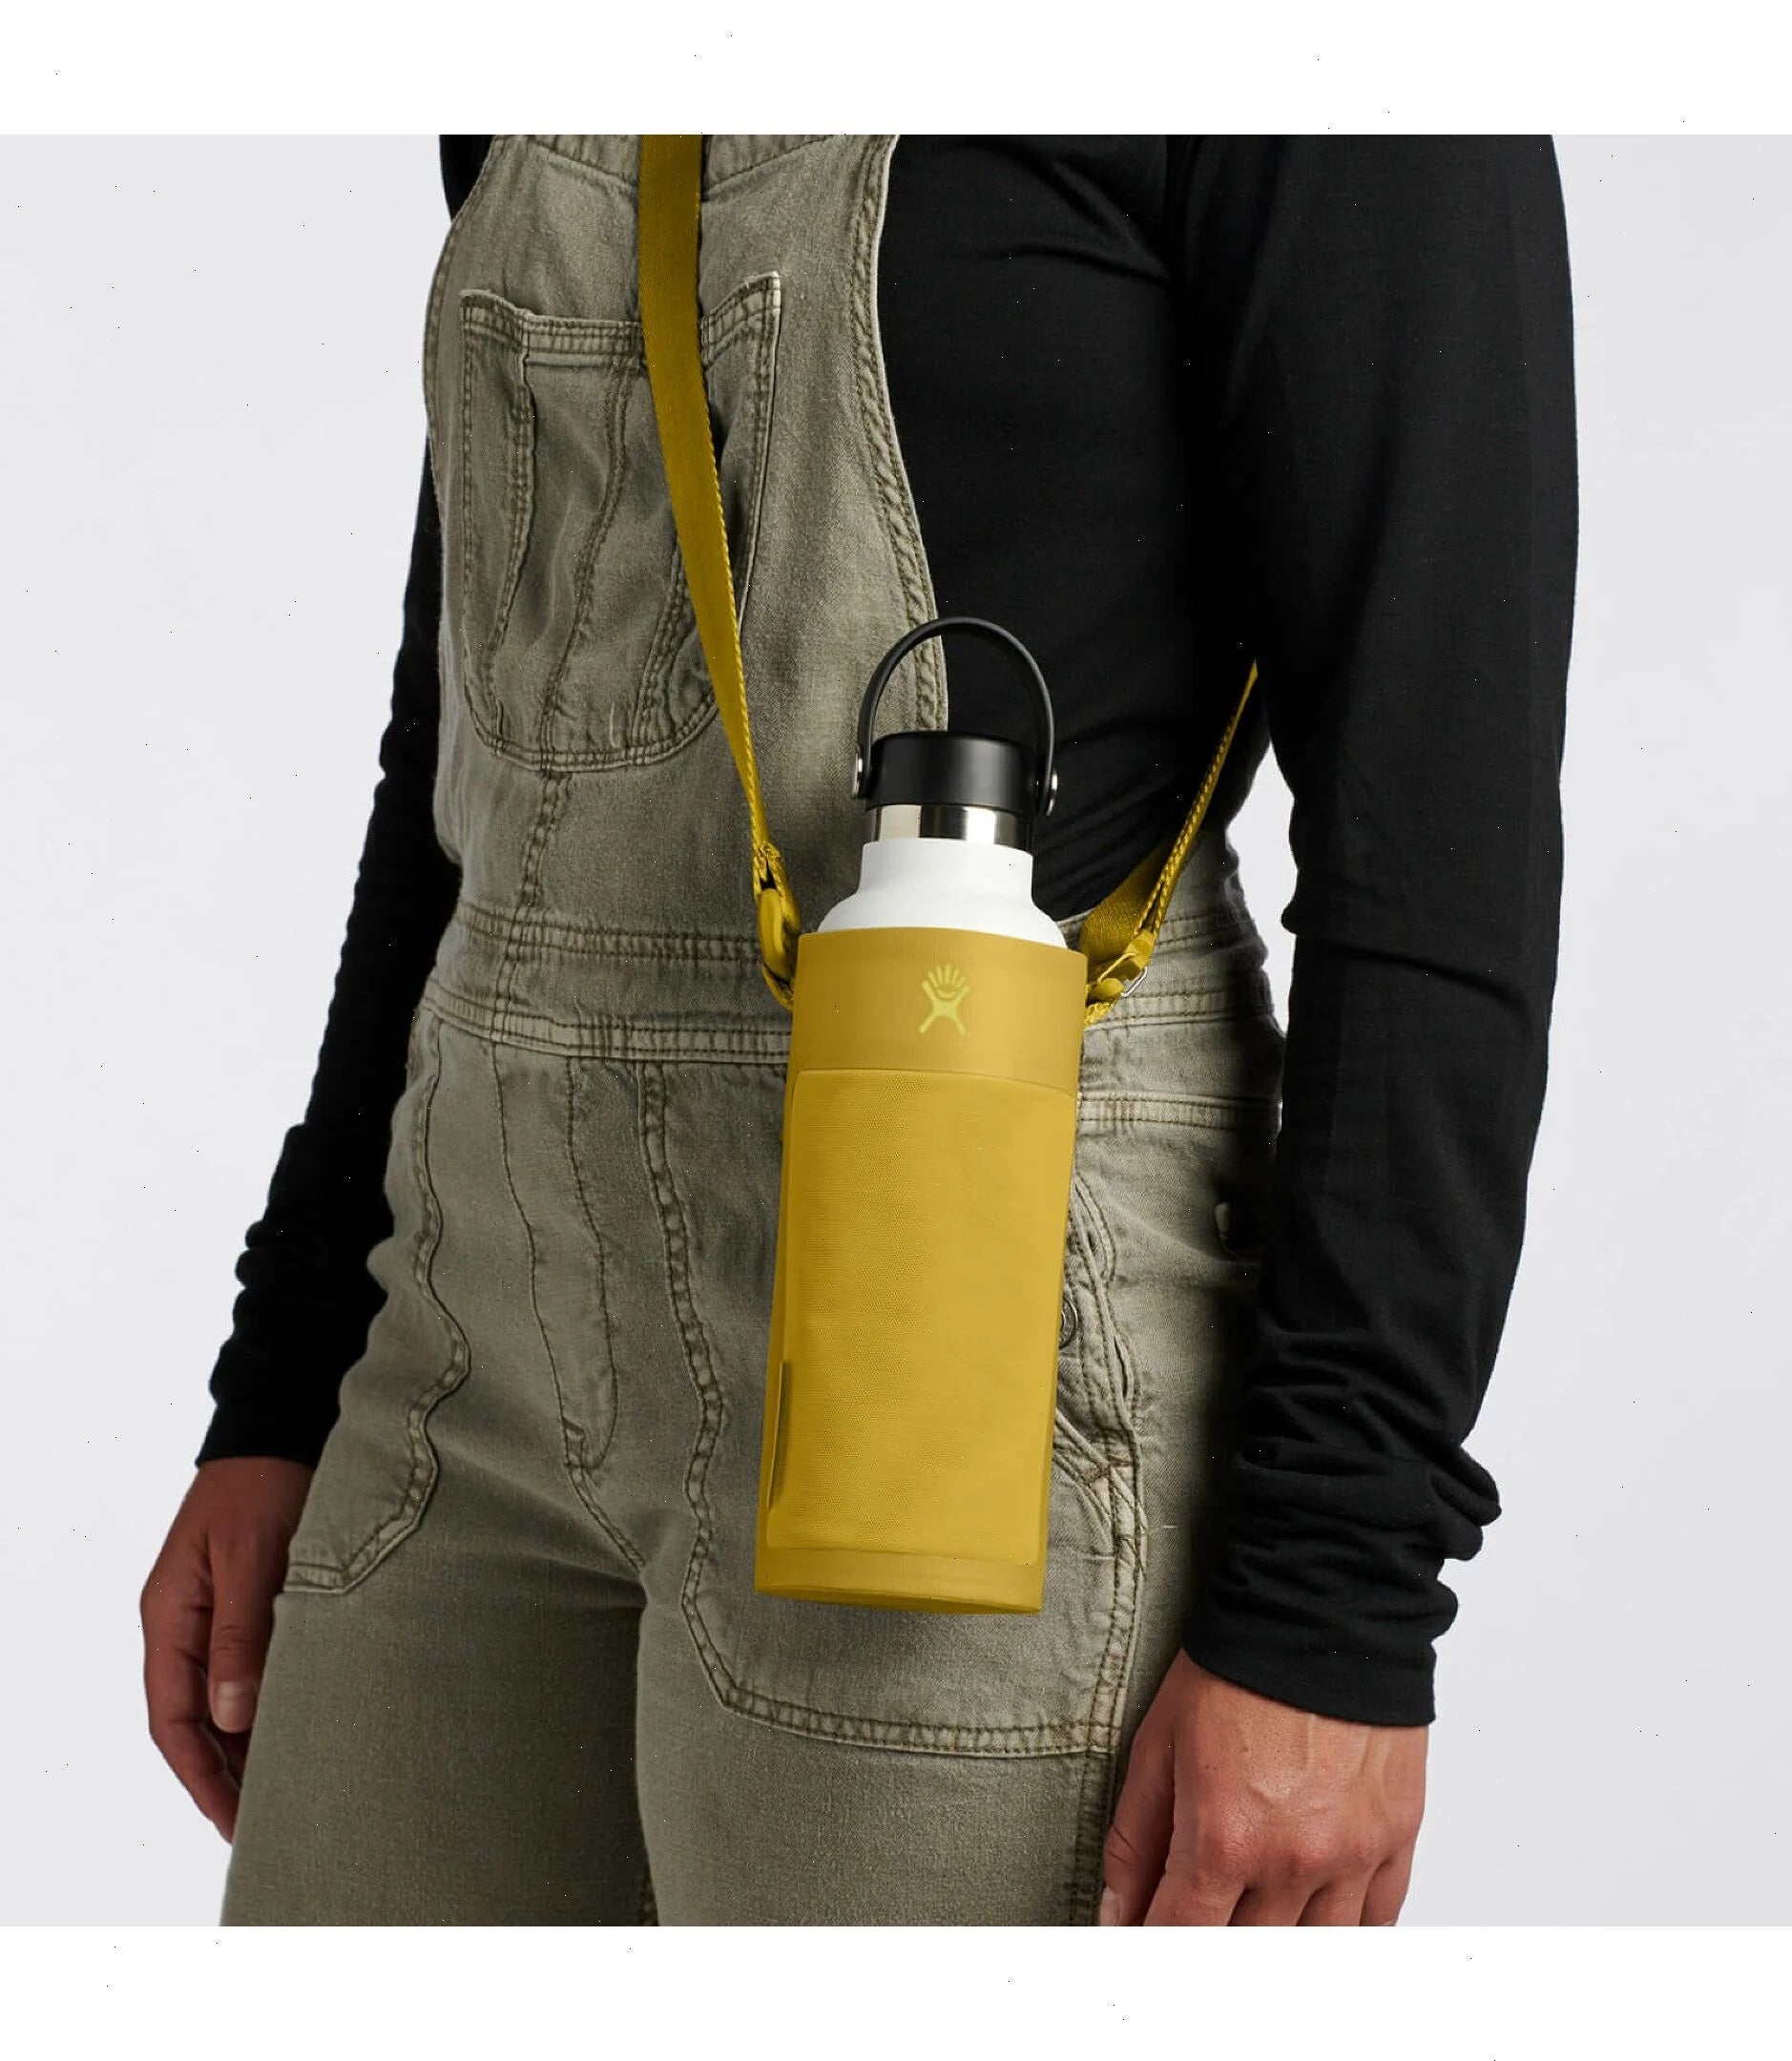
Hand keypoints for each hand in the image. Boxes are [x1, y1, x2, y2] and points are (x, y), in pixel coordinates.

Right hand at [140, 1456, 313, 1840]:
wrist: (281, 1431)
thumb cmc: (264, 1484)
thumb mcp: (251, 1557)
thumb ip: (242, 1634)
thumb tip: (230, 1716)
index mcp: (170, 1619)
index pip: (173, 1720)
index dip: (200, 1776)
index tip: (232, 1822)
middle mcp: (187, 1626)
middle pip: (196, 1722)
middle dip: (226, 1778)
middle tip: (268, 1827)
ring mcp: (218, 1618)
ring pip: (226, 1703)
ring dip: (251, 1747)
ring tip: (291, 1794)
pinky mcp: (254, 1607)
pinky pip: (253, 1673)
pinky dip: (271, 1708)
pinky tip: (302, 1733)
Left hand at [1101, 1650, 1426, 1924]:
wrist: (1322, 1611)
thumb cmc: (1240, 1667)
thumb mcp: (1158, 1743)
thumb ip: (1136, 1838)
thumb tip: (1118, 1908)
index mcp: (1225, 1838)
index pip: (1181, 1939)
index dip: (1154, 1950)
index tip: (1144, 1947)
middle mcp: (1292, 1860)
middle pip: (1246, 1954)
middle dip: (1212, 1947)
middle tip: (1198, 1918)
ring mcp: (1351, 1855)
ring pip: (1313, 1950)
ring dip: (1277, 1941)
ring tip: (1253, 1916)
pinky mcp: (1395, 1837)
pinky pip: (1376, 1922)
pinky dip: (1342, 1930)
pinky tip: (1315, 1917)